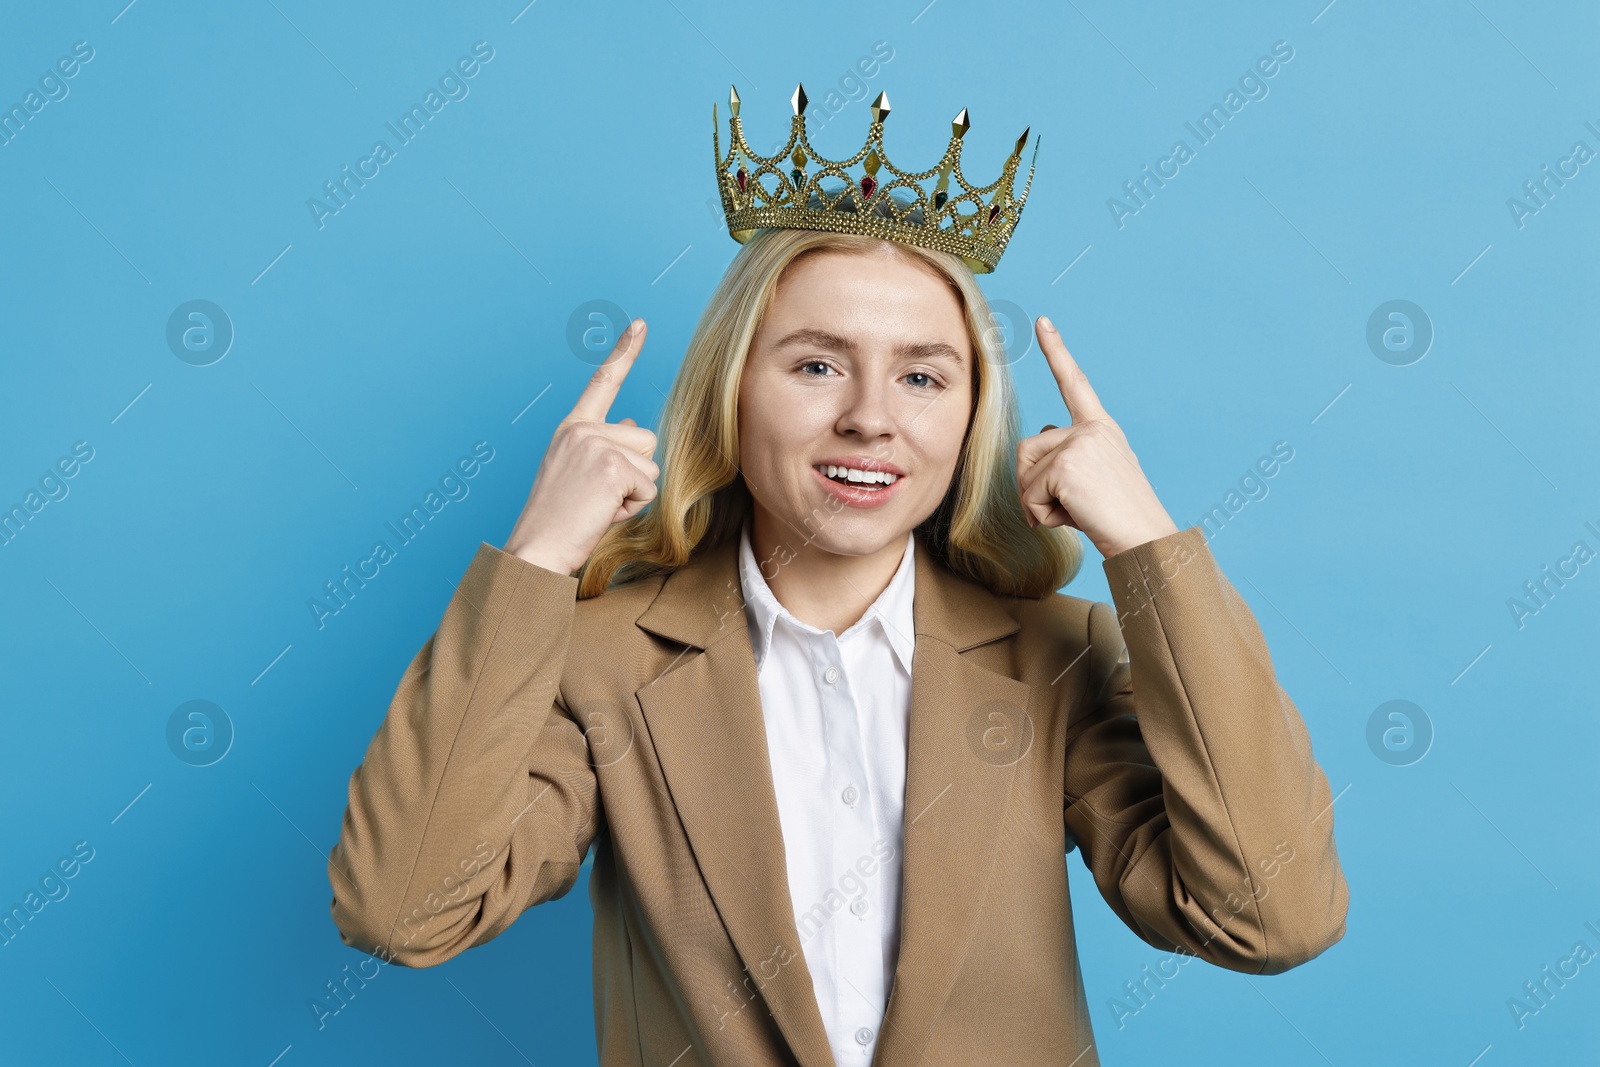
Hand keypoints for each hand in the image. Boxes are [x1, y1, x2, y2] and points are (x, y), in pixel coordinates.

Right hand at [502, 319, 659, 573]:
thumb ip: (605, 446)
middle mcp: (581, 429)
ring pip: (651, 465)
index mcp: (571, 428)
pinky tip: (601, 514)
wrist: (536, 550)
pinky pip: (648, 488)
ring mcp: (595, 445)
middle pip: (645, 440)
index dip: (624, 352)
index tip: (640, 324)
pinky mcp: (611, 467)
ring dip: (634, 493)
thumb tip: (630, 424)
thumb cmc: (558, 521)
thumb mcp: (579, 474)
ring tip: (598, 506)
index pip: (603, 383)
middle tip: (597, 498)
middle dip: (634, 475)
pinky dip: (632, 508)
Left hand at [1017, 316, 1178, 558]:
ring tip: (1075, 512)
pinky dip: (1042, 516)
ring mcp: (1080, 444)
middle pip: (1026, 447)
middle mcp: (1092, 429)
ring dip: (1037, 502)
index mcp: (1101, 428)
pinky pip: (1029, 494)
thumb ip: (1064, 457)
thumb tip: (1034, 448)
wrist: (1145, 541)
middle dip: (1032, 484)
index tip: (1042, 322)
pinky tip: (1074, 519)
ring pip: (1023, 472)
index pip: (1074, 383)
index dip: (1056, 351)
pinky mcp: (1067, 465)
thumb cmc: (1116, 520)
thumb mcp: (1091, 480)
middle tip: (1069, 506)